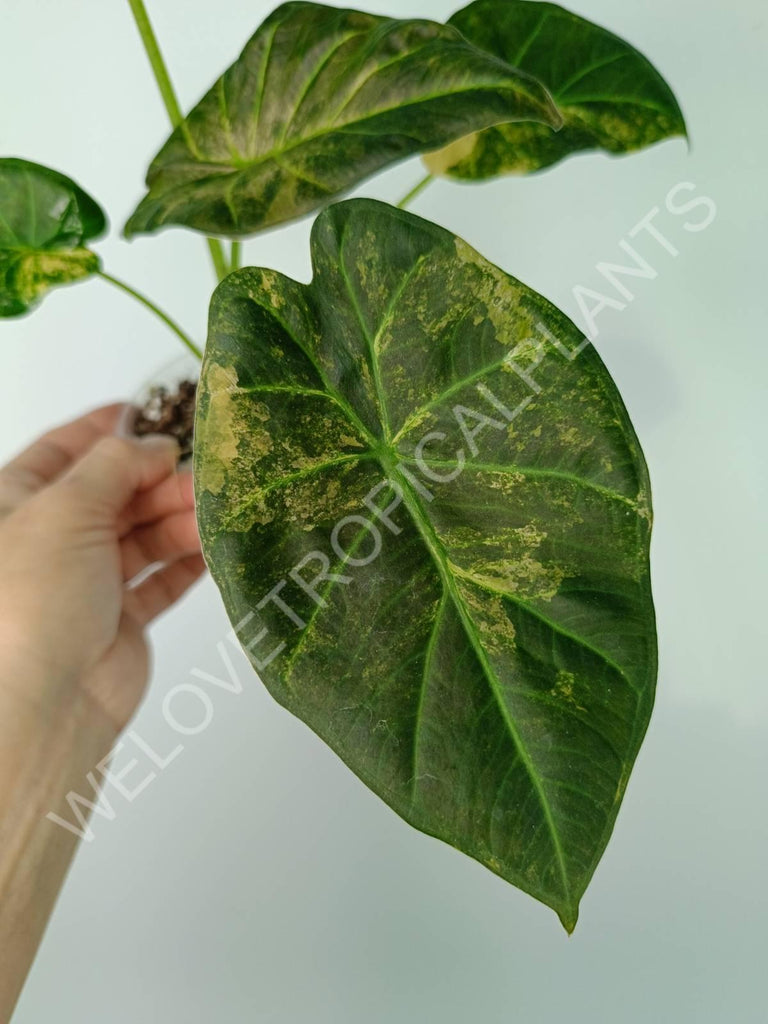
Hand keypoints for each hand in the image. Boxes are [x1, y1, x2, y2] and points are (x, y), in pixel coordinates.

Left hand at [0, 404, 204, 735]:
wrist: (44, 699)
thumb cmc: (32, 597)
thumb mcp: (65, 507)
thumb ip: (116, 465)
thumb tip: (155, 444)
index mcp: (15, 504)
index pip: (63, 451)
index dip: (107, 428)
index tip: (152, 408)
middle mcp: (48, 539)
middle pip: (114, 492)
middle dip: (159, 478)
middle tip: (204, 469)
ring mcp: (85, 580)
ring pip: (142, 534)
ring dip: (180, 518)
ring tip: (217, 507)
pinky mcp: (120, 617)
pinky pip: (160, 578)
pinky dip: (188, 560)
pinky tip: (215, 543)